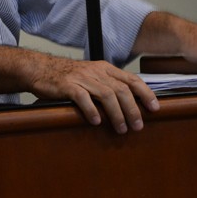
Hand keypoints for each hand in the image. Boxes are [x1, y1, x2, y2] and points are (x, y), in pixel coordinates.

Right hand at [26, 56, 158, 133]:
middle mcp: (96, 71)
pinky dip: (91, 110)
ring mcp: (82, 77)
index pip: (131, 79)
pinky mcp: (67, 85)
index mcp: (105, 69)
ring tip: (121, 128)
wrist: (41, 69)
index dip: (145, 93)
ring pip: (106, 94)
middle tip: (138, 126)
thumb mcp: (92, 76)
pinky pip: (82, 97)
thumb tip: (129, 105)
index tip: (155, 108)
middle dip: (133, 109)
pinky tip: (96, 122)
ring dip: (116, 113)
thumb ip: (108, 85)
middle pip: (122, 89)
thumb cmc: (68, 77)